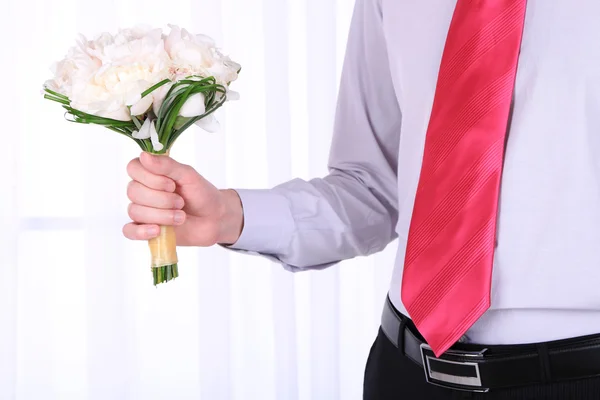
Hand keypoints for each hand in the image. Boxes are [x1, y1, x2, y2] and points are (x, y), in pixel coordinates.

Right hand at [123, 152, 243, 245]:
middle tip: (181, 202)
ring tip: (181, 217)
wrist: (213, 219)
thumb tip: (144, 156)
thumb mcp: (189, 175)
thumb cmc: (201, 194)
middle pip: (134, 191)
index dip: (150, 178)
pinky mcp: (145, 230)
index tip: (172, 184)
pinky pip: (130, 231)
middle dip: (161, 199)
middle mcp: (143, 191)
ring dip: (161, 215)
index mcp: (151, 173)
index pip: (133, 168)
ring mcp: (143, 210)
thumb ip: (168, 165)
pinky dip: (141, 231)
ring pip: (135, 211)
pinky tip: (157, 231)